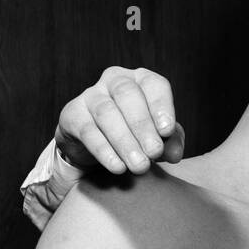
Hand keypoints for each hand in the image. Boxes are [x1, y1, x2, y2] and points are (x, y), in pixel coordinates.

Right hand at [54, 66, 185, 173]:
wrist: (99, 146)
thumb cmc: (138, 135)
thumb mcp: (160, 137)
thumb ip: (171, 142)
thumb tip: (175, 154)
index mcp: (140, 80)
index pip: (153, 84)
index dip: (161, 106)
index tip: (167, 131)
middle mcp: (114, 81)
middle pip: (127, 94)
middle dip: (142, 125)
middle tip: (154, 152)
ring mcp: (90, 95)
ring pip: (106, 113)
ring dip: (124, 141)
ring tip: (140, 166)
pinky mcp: (72, 114)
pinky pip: (87, 131)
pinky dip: (104, 151)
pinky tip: (118, 167)